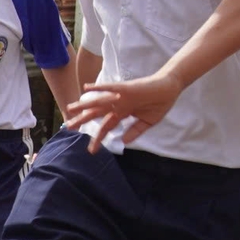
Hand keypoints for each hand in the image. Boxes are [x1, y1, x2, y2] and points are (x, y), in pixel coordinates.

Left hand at [67, 71, 186, 152]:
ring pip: (99, 102)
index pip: (107, 127)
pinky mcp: (126, 89)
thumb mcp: (148, 122)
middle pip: (97, 114)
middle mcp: (118, 104)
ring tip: (70, 109)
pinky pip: (110, 88)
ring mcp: (121, 96)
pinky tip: (87, 88)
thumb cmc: (160, 103)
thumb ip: (135, 131)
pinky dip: (99, 88)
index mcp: (123, 113)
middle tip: (68, 127)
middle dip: (83, 120)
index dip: (99, 138)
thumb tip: (124, 142)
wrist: (170, 89)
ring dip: (84, 105)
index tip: (91, 151)